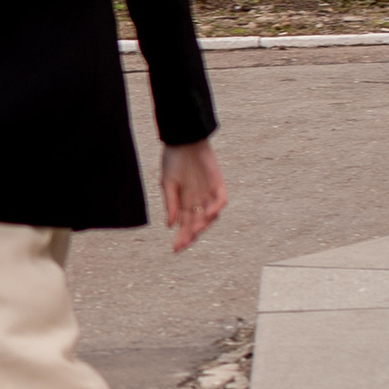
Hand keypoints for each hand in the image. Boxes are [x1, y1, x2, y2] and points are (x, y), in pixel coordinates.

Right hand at [161, 139, 226, 253]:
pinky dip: (216, 208)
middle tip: (184, 245)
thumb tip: (170, 225)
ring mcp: (209, 193)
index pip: (184, 225)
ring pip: (210, 216)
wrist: (184, 139)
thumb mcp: (167, 183)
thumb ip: (170, 203)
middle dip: (191, 236)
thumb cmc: (173, 159)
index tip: (175, 249)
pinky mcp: (218, 184)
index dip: (181, 237)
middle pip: (197, 224)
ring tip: (195, 231)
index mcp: (184, 202)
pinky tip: (208, 214)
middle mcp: (197, 200)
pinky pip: (221, 200)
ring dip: (204, 224)